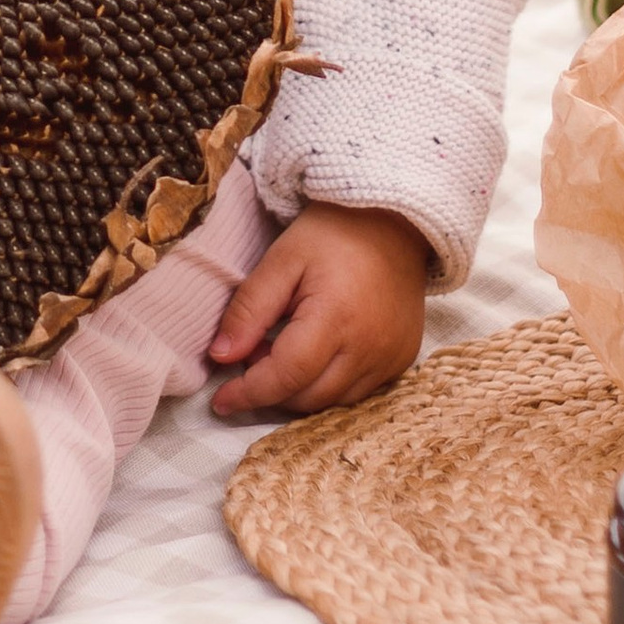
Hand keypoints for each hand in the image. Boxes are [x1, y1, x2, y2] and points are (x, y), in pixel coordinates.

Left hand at [205, 202, 429, 418]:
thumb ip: (250, 308)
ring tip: (282, 352)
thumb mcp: (283, 258)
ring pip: (333, 402)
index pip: (287, 375)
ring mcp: (391, 357)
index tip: (221, 399)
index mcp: (337, 317)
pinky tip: (316, 356)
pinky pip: (358, 392)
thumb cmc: (334, 233)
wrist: (395, 221)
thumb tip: (221, 356)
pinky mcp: (402, 359)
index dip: (250, 392)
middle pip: (309, 397)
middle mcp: (370, 347)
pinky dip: (328, 385)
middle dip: (271, 390)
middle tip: (252, 357)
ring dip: (299, 391)